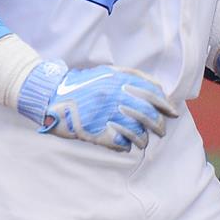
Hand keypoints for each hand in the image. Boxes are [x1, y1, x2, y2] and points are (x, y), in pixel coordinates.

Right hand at [26, 62, 178, 151]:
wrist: (47, 96)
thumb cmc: (78, 85)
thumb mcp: (104, 73)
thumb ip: (130, 77)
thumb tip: (159, 90)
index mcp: (116, 81)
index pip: (152, 93)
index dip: (165, 104)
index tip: (172, 113)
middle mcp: (113, 96)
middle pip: (148, 114)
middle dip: (158, 125)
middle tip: (160, 131)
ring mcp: (105, 115)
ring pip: (137, 132)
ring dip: (142, 139)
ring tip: (140, 141)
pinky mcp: (96, 131)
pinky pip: (121, 144)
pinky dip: (125, 146)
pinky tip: (123, 144)